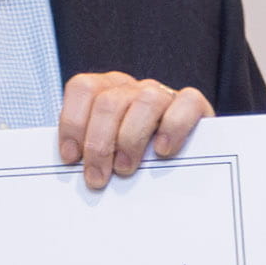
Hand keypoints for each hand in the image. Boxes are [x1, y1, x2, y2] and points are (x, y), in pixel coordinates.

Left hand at [57, 70, 214, 185]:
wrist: (182, 160)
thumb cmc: (136, 159)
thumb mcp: (107, 153)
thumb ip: (90, 152)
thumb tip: (75, 170)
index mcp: (107, 90)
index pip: (84, 87)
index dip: (73, 121)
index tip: (71, 156)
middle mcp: (133, 89)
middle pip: (109, 102)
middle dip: (99, 144)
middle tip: (98, 176)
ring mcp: (164, 94)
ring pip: (145, 101)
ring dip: (131, 139)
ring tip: (126, 168)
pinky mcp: (194, 107)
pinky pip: (187, 103)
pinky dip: (173, 127)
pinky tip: (163, 150)